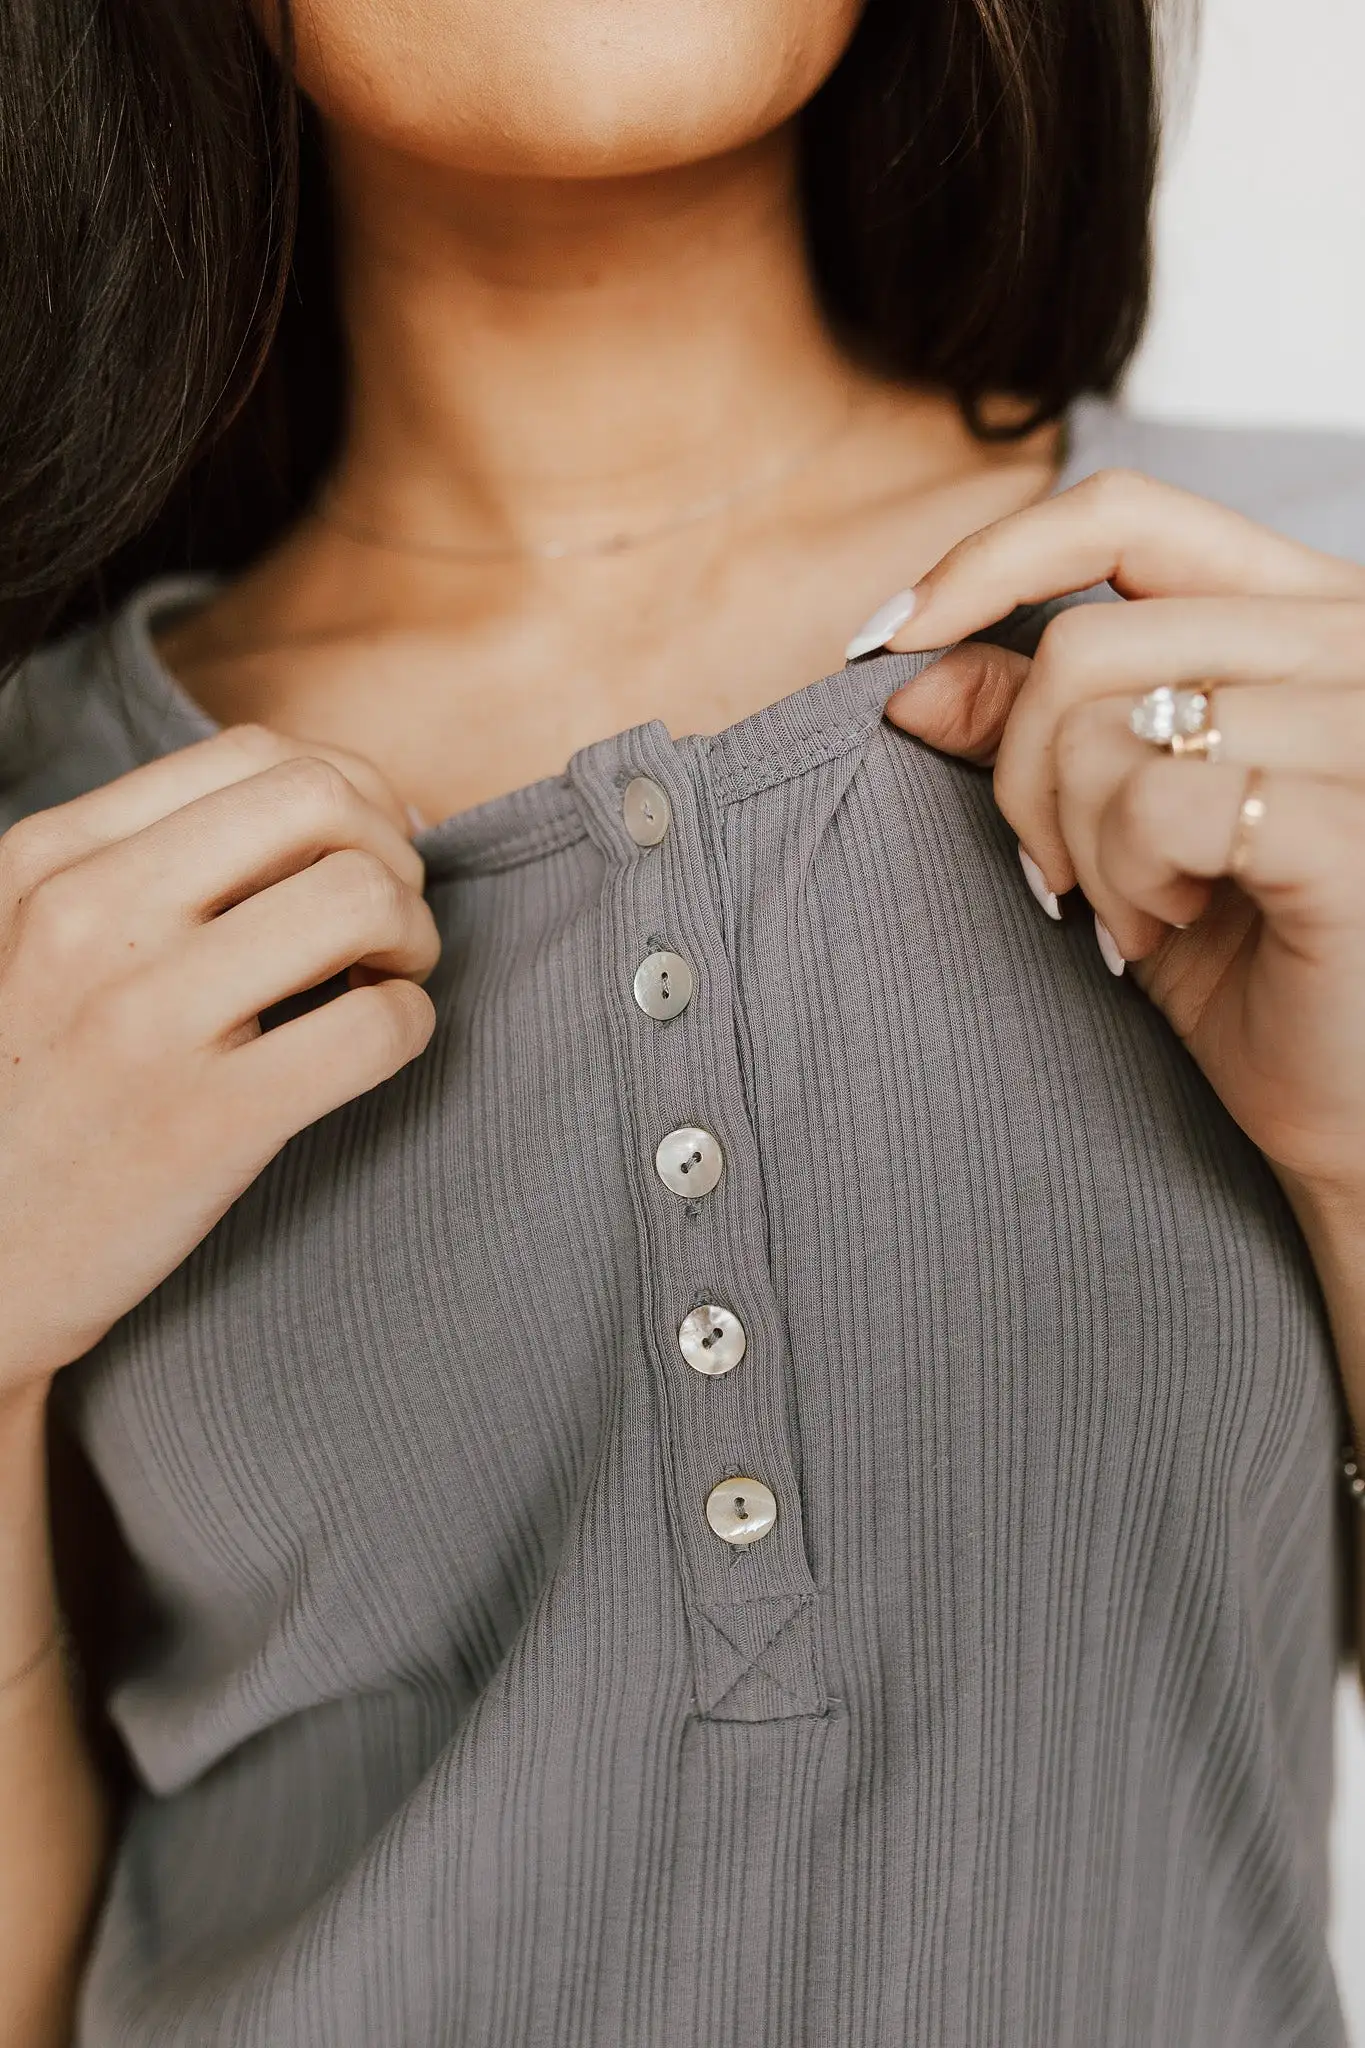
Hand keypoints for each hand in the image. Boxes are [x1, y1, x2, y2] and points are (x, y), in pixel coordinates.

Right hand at [0, 725, 439, 1402]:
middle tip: (387, 922)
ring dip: (413, 935)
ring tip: (383, 980)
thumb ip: (159, 862)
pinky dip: (410, 1025)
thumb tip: (355, 801)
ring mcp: (146, 1019)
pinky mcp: (207, 1120)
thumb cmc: (39, 1092)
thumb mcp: (45, 942)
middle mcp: (89, 919)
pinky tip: (373, 1045)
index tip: (363, 855)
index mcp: (52, 860)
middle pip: (323, 800)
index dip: (352, 793)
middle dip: (392, 852)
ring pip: (362, 897)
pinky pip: (377, 1027)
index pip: (258, 753)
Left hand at [870, 467, 1364, 1211]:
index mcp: (1306, 617)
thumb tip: (910, 670)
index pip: (1126, 514)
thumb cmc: (1257, 968)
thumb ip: (1036, 732)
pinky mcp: (1349, 822)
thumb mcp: (1125, 832)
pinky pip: (1156, 805)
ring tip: (1143, 913)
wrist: (1353, 1110)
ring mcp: (1363, 727)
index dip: (989, 559)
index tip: (892, 638)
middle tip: (1062, 878)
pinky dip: (1128, 881)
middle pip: (1084, 645)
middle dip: (1025, 779)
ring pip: (1109, 727)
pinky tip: (1173, 928)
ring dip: (1085, 848)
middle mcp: (1352, 645)